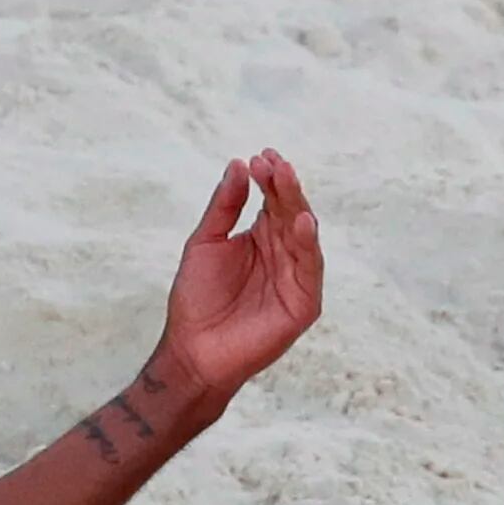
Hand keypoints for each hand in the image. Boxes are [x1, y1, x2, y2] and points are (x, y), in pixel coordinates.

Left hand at [152, 152, 322, 410]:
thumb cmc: (197, 298)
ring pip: (304, 235)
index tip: (260, 156)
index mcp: (261, 238)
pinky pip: (311, 269)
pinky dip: (308, 245)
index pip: (273, 201)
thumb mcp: (206, 242)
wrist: (193, 349)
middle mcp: (283, 254)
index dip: (269, 179)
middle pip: (290, 212)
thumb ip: (224, 206)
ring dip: (296, 205)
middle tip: (272, 162)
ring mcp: (295, 277)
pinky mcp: (303, 303)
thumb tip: (238, 164)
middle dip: (283, 186)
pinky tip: (301, 222)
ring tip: (286, 178)